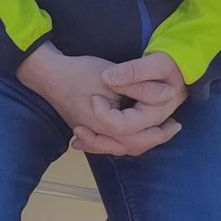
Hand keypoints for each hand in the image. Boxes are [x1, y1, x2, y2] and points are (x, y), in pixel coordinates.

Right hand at [17, 41, 181, 156]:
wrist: (47, 74)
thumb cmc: (79, 73)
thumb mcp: (114, 77)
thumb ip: (141, 88)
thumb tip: (169, 94)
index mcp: (106, 124)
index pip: (139, 134)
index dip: (158, 127)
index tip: (173, 116)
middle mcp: (97, 134)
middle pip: (131, 147)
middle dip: (154, 139)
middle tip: (173, 127)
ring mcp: (88, 133)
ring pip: (118, 147)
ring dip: (139, 142)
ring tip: (156, 131)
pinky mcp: (84, 128)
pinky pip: (105, 143)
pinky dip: (119, 143)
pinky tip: (126, 137)